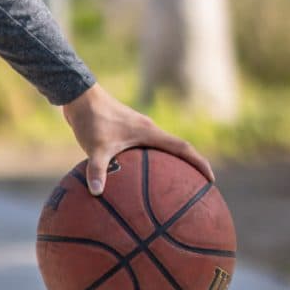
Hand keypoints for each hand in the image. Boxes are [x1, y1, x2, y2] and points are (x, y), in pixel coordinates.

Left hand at [61, 81, 216, 197]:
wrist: (77, 95)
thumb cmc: (90, 119)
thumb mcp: (94, 148)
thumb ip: (97, 170)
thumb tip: (96, 194)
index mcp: (149, 132)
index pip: (183, 148)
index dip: (199, 163)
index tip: (211, 180)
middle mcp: (148, 129)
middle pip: (177, 149)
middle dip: (189, 167)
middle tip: (198, 188)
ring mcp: (137, 129)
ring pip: (161, 149)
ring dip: (170, 165)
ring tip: (172, 188)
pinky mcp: (125, 131)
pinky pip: (144, 150)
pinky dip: (148, 164)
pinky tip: (135, 181)